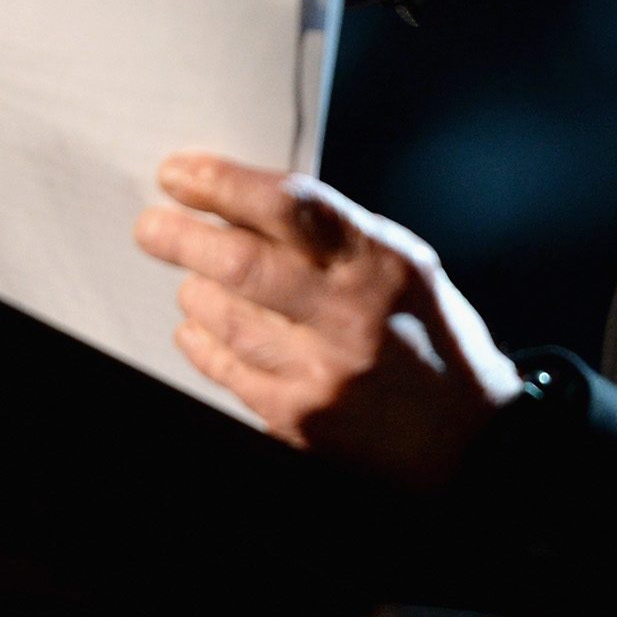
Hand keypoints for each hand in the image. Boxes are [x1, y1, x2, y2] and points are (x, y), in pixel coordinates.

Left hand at [134, 152, 522, 492]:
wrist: (465, 442)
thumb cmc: (430, 338)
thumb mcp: (404, 265)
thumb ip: (334, 236)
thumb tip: (241, 204)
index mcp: (379, 262)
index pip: (287, 205)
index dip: (221, 182)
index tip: (179, 174)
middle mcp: (349, 315)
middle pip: (240, 262)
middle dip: (179, 237)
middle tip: (151, 227)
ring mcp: (320, 372)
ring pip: (222, 315)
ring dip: (195, 290)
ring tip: (194, 280)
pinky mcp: (296, 419)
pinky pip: (224, 367)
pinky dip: (203, 340)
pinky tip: (202, 327)